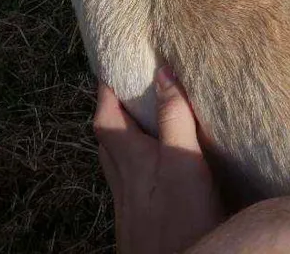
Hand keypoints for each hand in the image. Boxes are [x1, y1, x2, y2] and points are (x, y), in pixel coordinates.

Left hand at [94, 67, 223, 253]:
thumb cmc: (182, 220)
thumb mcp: (184, 161)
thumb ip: (174, 118)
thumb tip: (163, 73)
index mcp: (130, 160)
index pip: (106, 117)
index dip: (106, 91)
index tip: (111, 67)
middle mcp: (122, 181)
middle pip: (106, 140)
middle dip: (113, 112)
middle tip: (128, 90)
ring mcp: (128, 205)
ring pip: (116, 164)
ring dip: (123, 139)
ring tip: (143, 124)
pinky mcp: (139, 222)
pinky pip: (128, 183)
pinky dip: (136, 165)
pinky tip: (156, 170)